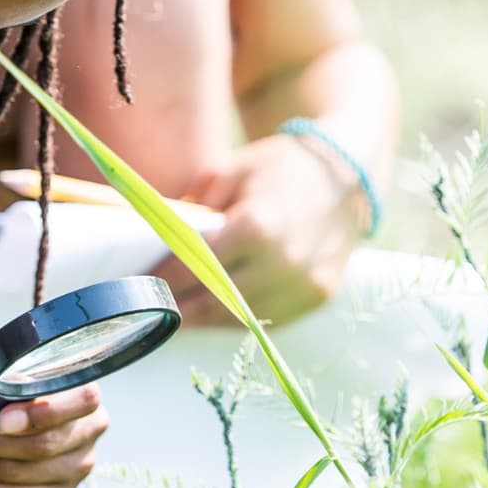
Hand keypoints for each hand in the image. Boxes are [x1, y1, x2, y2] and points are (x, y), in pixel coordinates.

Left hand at [152, 133, 366, 326]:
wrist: (348, 177)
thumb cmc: (282, 167)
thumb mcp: (233, 171)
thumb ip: (196, 204)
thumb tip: (161, 235)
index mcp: (257, 226)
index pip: (195, 265)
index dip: (163, 280)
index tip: (140, 284)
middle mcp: (283, 262)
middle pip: (213, 299)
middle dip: (176, 307)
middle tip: (148, 309)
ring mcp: (304, 285)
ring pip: (238, 317)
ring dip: (202, 320)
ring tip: (173, 317)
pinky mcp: (319, 297)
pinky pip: (267, 318)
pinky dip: (236, 318)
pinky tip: (212, 313)